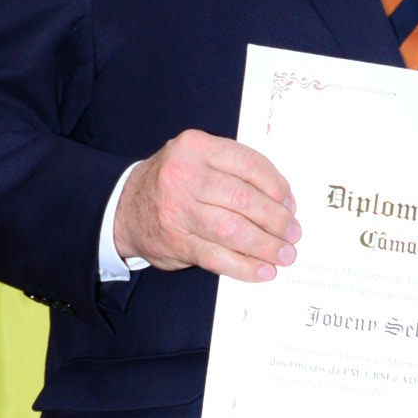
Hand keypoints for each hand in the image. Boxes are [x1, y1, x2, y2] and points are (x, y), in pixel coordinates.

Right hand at [113, 130, 300, 280]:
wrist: (124, 207)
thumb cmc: (172, 183)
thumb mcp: (196, 159)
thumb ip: (231, 170)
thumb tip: (282, 200)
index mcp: (196, 147)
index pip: (249, 164)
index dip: (277, 186)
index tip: (290, 202)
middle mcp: (185, 175)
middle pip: (244, 199)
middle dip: (277, 220)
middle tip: (293, 233)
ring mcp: (179, 210)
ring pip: (234, 230)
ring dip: (266, 246)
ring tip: (284, 253)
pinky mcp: (177, 242)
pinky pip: (219, 257)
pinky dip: (246, 267)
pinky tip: (263, 270)